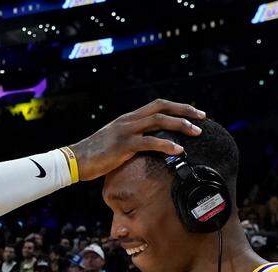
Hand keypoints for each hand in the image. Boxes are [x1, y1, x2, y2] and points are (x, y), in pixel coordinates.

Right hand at [71, 99, 205, 181]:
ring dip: (181, 126)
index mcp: (127, 119)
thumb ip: (130, 141)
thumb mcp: (114, 143)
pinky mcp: (123, 145)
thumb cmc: (94, 156)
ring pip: (159, 121)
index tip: (192, 113)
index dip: (176, 107)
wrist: (74, 160)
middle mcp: (128, 121)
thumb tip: (146, 149)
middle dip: (185, 111)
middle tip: (202, 118)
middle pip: (162, 108)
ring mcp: (126, 131)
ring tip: (196, 133)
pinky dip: (167, 145)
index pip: (157, 105)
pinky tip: (179, 151)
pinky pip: (150, 142)